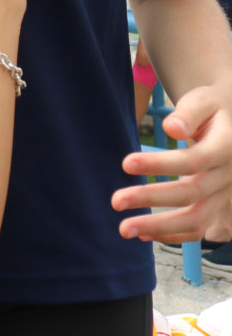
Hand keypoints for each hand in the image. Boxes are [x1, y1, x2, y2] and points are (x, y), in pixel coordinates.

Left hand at [113, 85, 231, 241]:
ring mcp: (225, 195)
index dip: (159, 164)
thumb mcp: (203, 100)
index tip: (125, 163)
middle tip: (115, 201)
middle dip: (151, 199)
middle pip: (191, 195)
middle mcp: (229, 176)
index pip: (192, 161)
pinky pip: (198, 228)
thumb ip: (189, 112)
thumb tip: (172, 128)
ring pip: (196, 220)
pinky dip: (172, 235)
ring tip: (124, 229)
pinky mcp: (217, 207)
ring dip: (159, 227)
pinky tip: (143, 233)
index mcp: (227, 148)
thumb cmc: (211, 108)